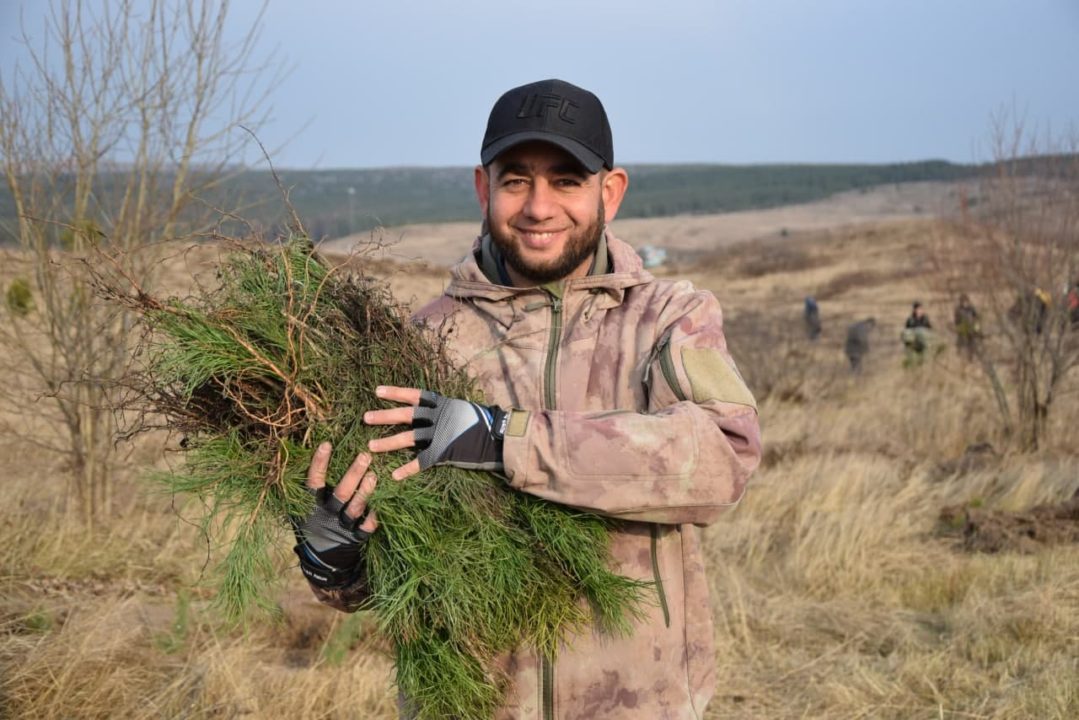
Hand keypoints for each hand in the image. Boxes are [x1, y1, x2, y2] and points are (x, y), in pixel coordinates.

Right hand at [291, 442, 378, 588]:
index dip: (319, 463)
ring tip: (374, 475)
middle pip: (342, 493)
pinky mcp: (355, 538)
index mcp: (310, 506)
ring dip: (366, 491)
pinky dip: (374, 516)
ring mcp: (342, 527)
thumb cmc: (310, 526)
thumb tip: (299, 457)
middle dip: (353, 474)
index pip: (314, 481)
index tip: (327, 444)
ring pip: (356, 508)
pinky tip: (383, 504)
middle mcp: (327, 515)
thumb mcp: (299, 510)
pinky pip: (367, 527)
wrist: (319, 561)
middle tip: (365, 455)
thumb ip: (302, 490)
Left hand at [364, 386, 507, 479]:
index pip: (415, 395)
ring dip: (388, 443)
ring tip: (370, 446)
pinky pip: (422, 461)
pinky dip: (408, 468)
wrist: (499, 438)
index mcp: (442, 403)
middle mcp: (438, 417)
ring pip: (408, 438)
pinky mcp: (443, 452)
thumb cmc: (483, 422)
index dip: (396, 392)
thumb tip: (432, 410)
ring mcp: (439, 434)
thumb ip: (446, 410)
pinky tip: (395, 475)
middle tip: (366, 418)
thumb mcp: (462, 409)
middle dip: (384, 416)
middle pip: (406, 415)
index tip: (377, 391)